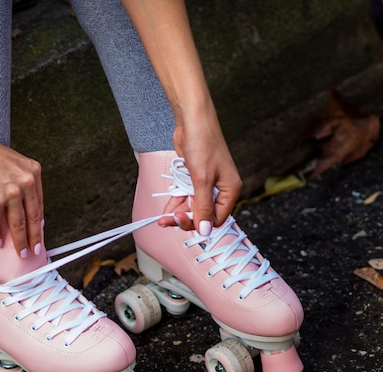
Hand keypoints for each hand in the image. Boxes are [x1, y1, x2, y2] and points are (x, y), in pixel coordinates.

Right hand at [0, 132, 43, 257]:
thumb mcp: (14, 164)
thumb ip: (22, 183)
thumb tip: (23, 208)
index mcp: (33, 172)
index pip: (39, 204)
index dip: (40, 222)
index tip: (40, 233)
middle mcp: (26, 182)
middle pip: (33, 217)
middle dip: (35, 238)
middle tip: (36, 250)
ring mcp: (11, 192)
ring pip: (19, 224)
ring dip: (20, 241)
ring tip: (21, 252)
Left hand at [159, 109, 241, 233]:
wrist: (192, 120)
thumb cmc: (203, 144)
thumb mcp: (201, 179)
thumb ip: (202, 207)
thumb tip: (204, 231)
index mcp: (230, 190)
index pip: (217, 219)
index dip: (200, 224)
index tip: (182, 221)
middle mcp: (220, 189)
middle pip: (203, 214)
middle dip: (186, 219)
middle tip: (168, 221)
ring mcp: (207, 183)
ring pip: (193, 206)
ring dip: (178, 213)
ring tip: (162, 220)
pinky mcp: (195, 178)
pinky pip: (186, 196)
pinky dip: (176, 203)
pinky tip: (165, 211)